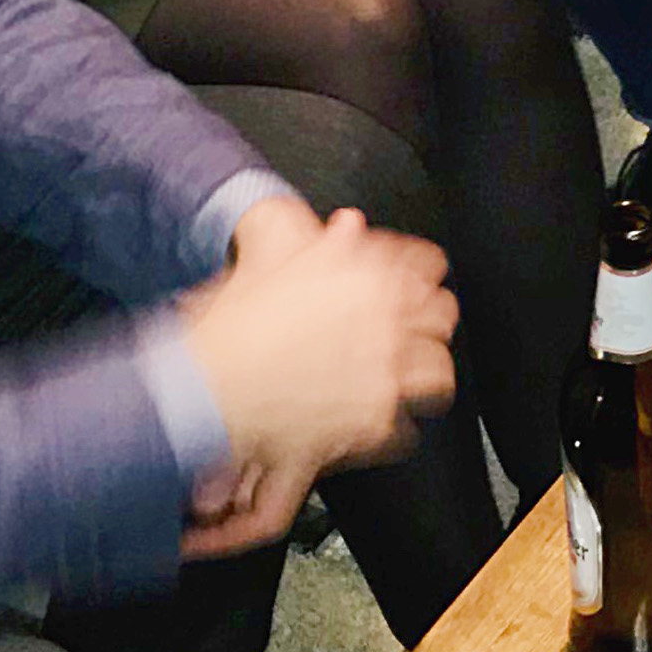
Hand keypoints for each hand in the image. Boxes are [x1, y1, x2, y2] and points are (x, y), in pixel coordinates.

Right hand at [174, 206, 456, 554]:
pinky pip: (404, 426)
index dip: (420, 275)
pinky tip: (371, 419)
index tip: (416, 283)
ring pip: (437, 372)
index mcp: (365, 274)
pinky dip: (389, 424)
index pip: (428, 265)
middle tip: (415, 328)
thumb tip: (348, 225)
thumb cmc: (230, 328)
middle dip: (429, 321)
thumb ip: (323, 244)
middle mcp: (386, 321)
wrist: (209, 389)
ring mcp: (385, 373)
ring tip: (406, 377)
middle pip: (442, 316)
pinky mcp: (375, 422)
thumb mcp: (271, 262)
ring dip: (422, 373)